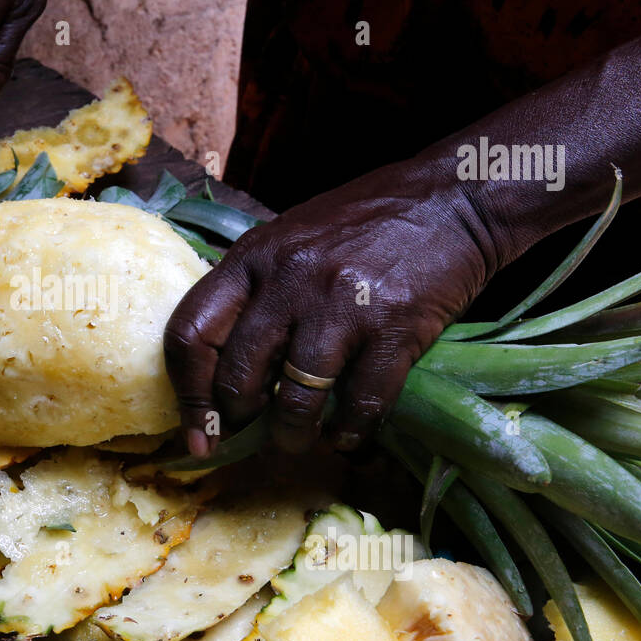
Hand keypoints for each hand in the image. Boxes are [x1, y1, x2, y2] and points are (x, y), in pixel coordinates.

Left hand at [164, 159, 500, 455]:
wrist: (453, 198)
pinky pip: (360, 403)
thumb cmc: (366, 222)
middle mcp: (288, 280)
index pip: (191, 332)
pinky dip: (351, 433)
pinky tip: (350, 438)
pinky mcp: (394, 327)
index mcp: (253, 256)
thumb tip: (222, 364)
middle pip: (237, 376)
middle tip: (251, 437)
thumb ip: (256, 289)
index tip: (195, 428)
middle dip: (239, 421)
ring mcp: (340, 304)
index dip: (188, 392)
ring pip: (295, 400)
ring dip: (294, 436)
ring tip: (301, 442)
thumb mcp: (292, 238)